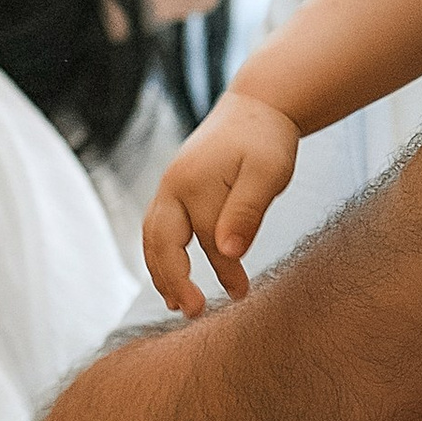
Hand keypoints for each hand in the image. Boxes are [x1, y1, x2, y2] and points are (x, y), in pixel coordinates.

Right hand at [142, 93, 300, 315]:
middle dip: (173, 281)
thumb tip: (228, 252)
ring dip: (160, 272)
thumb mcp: (268, 172)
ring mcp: (169, 187)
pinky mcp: (173, 189)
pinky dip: (160, 255)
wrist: (257, 107)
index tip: (242, 295)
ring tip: (176, 304)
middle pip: (161, 243)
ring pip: (152, 238)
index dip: (225, 271)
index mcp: (194, 183)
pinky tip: (173, 277)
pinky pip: (158, 229)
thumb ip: (247, 211)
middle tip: (192, 313)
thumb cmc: (267, 140)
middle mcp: (173, 186)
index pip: (207, 240)